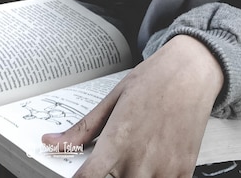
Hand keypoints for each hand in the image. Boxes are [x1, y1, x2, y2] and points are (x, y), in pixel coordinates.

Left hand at [42, 35, 223, 177]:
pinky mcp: (183, 173)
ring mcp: (163, 171)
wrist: (190, 72)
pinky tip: (151, 159)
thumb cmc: (151, 81)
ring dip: (129, 176)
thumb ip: (82, 129)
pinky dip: (152, 176)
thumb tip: (50, 142)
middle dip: (107, 174)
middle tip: (112, 156)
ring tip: (133, 153)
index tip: (77, 175)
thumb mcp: (112, 100)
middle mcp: (139, 162)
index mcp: (117, 142)